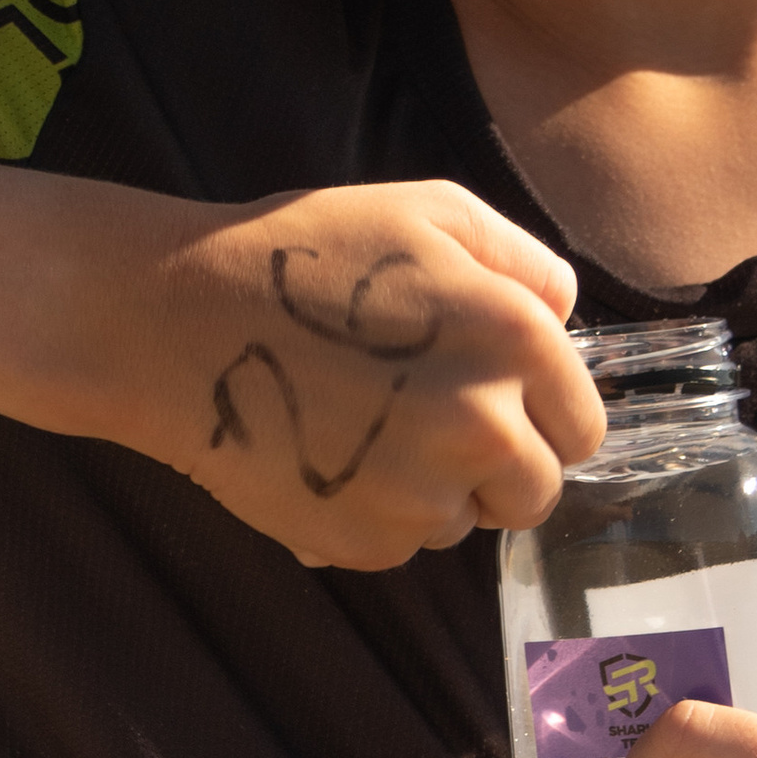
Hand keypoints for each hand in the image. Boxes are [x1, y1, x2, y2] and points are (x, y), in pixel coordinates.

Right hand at [130, 177, 605, 571]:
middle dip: (500, 467)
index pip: (582, 426)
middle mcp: (484, 425)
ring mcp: (424, 494)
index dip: (544, 416)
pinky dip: (379, 514)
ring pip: (466, 523)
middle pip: (537, 492)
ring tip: (367, 427)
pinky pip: (403, 544)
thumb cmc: (304, 255)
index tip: (501, 403)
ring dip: (436, 491)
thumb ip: (522, 261)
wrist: (174, 322)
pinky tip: (330, 453)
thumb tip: (565, 316)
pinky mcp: (366, 543)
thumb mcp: (427, 213)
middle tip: (435, 424)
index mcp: (514, 341)